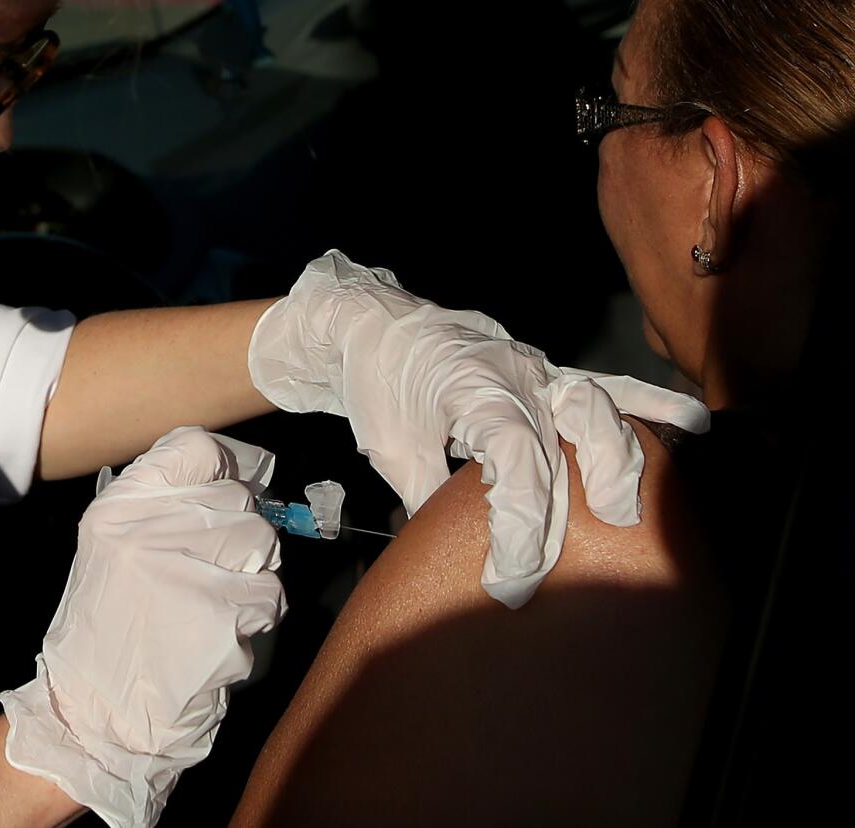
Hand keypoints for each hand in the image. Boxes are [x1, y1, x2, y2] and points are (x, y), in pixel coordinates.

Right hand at [0, 427, 285, 827]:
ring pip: (263, 544)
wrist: (97, 716)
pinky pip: (270, 594)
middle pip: (239, 499)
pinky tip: (220, 637)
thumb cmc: (114, 631)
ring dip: (253, 578)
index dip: (231, 463)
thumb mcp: (117, 551)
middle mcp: (146, 530)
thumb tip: (250, 472)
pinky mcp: (218, 613)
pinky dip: (257, 619)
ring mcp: (183, 570)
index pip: (195, 448)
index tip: (243, 481)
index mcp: (118, 509)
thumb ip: (170, 506)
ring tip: (214, 608)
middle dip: (241, 539)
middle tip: (212, 576)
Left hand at [248, 250, 708, 607]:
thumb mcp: (390, 447)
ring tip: (628, 513)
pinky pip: (606, 385)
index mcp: (476, 388)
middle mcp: (518, 376)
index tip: (508, 576)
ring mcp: (539, 369)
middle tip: (544, 572)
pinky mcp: (548, 371)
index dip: (520, 521)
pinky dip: (649, 403)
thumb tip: (449, 549)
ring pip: (597, 409)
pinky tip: (692, 423)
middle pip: (561, 446)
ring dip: (618, 460)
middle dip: (561, 513)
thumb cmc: (379, 382)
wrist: (374, 322)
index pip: (516, 460)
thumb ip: (428, 496)